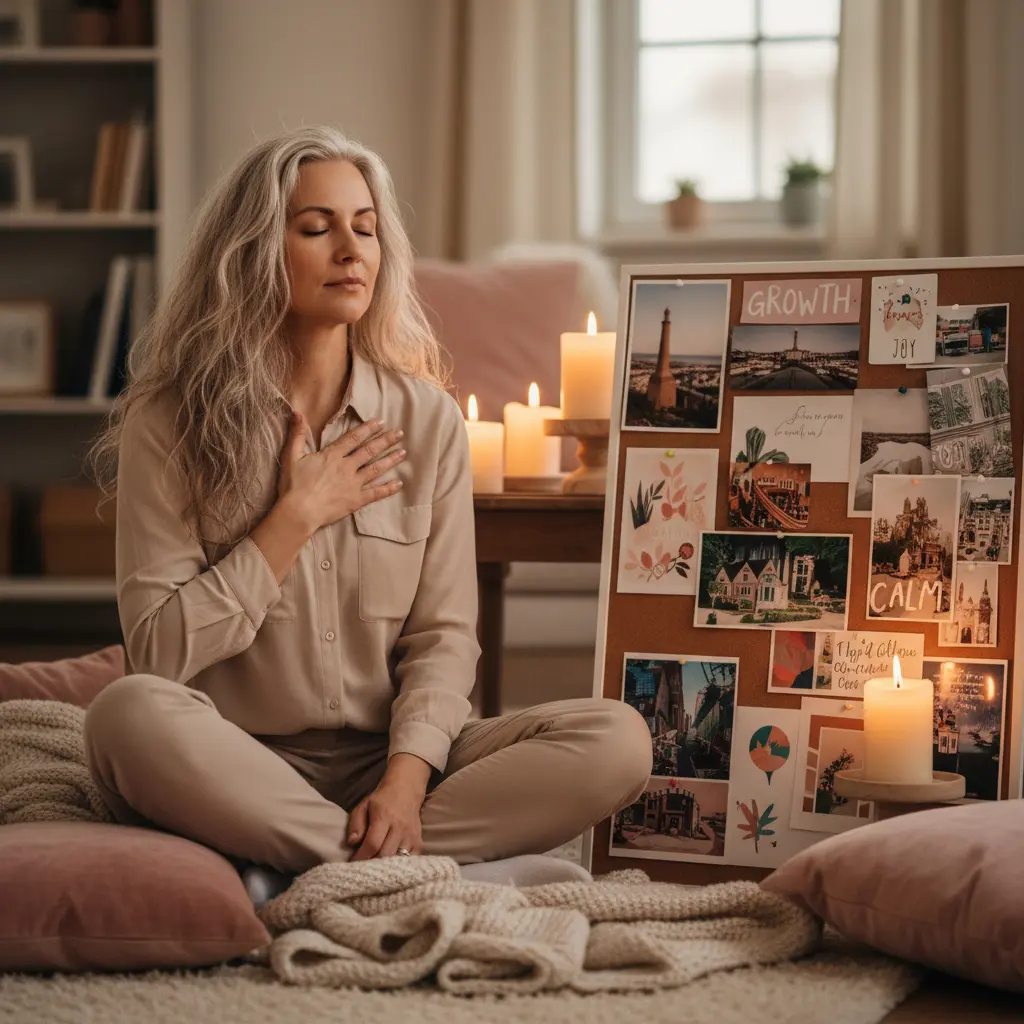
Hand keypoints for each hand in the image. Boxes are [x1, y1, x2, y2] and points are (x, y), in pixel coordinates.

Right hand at [278, 412, 406, 532]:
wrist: (299, 511)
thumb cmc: (293, 485)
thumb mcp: (292, 456)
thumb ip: (297, 434)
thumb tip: (297, 412)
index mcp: (332, 455)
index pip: (354, 438)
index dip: (368, 429)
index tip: (381, 422)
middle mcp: (346, 467)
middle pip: (369, 451)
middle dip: (386, 441)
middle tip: (400, 433)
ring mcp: (353, 484)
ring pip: (376, 469)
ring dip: (390, 460)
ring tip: (403, 453)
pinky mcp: (356, 500)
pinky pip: (376, 493)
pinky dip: (388, 488)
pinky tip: (399, 484)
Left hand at [347, 754, 431, 859]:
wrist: (406, 789)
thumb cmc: (382, 799)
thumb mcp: (364, 806)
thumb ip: (356, 824)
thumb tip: (352, 843)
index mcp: (384, 817)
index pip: (373, 843)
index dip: (361, 856)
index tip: (353, 862)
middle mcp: (399, 827)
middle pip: (385, 855)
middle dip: (372, 864)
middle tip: (363, 867)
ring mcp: (411, 835)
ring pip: (398, 860)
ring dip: (386, 866)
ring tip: (376, 867)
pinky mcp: (418, 840)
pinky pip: (410, 859)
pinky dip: (400, 865)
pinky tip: (391, 864)